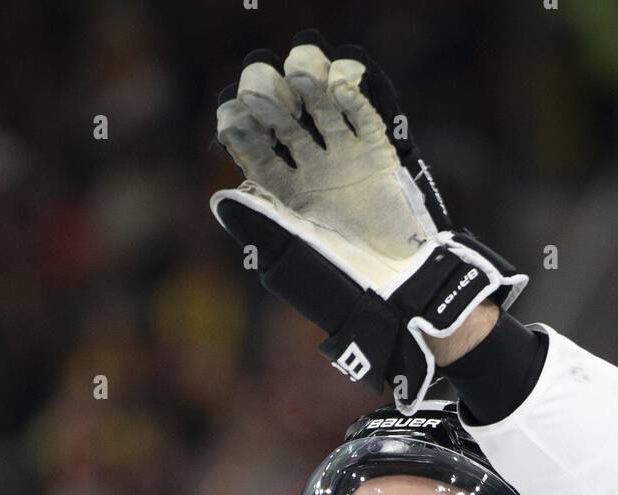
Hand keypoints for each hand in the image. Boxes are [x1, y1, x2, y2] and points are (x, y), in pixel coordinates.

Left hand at [211, 31, 525, 411]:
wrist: (398, 294)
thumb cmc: (341, 289)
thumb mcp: (290, 263)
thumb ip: (258, 228)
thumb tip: (219, 199)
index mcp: (280, 194)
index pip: (248, 144)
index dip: (238, 123)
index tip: (233, 115)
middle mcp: (308, 169)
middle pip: (278, 111)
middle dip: (265, 91)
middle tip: (267, 93)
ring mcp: (343, 157)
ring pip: (318, 100)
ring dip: (306, 77)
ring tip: (302, 77)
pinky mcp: (378, 152)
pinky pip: (361, 109)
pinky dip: (350, 88)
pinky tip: (340, 82)